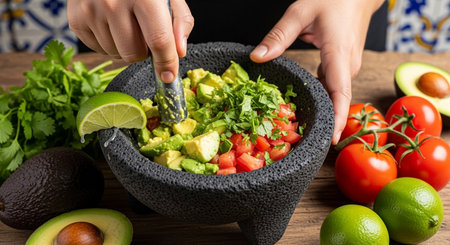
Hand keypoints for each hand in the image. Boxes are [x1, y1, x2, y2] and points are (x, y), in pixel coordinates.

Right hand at [67, 0, 193, 82]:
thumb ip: (180, 20)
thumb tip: (179, 52)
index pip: (158, 41)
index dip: (166, 63)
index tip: (169, 77)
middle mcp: (113, 4)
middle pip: (135, 54)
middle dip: (145, 52)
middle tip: (144, 33)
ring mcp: (91, 12)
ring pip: (117, 55)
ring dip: (126, 47)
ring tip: (126, 23)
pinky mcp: (76, 20)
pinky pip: (99, 50)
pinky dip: (110, 43)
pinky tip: (111, 23)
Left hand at [250, 0, 384, 144]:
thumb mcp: (300, 12)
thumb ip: (278, 37)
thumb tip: (257, 58)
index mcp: (339, 55)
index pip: (341, 94)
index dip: (337, 119)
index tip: (331, 141)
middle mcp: (347, 66)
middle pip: (336, 101)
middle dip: (322, 121)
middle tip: (296, 139)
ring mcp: (347, 66)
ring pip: (334, 95)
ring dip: (320, 110)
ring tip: (297, 127)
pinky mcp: (343, 65)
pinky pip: (332, 86)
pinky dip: (320, 97)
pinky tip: (303, 103)